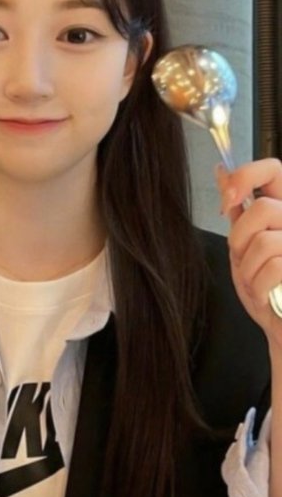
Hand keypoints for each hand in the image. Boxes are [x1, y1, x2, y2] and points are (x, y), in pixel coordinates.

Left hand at [216, 158, 281, 353]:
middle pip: (263, 207)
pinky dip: (259, 286)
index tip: (228, 199)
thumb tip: (221, 170)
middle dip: (240, 238)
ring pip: (264, 241)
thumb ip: (237, 209)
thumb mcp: (243, 243)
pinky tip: (266, 295)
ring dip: (248, 268)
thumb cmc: (264, 287)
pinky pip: (273, 267)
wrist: (280, 327)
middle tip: (243, 258)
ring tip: (257, 282)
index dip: (246, 176)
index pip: (273, 169)